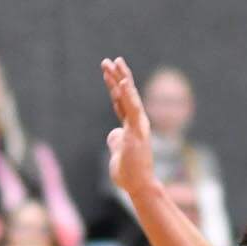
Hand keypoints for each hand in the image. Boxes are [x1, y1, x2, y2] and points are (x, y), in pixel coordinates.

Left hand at [101, 57, 157, 199]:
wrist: (138, 185)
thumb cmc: (129, 173)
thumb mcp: (117, 152)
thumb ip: (116, 140)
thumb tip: (113, 133)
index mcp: (131, 126)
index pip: (121, 101)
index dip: (114, 86)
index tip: (107, 71)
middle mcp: (136, 122)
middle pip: (125, 94)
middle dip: (118, 75)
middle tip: (109, 60)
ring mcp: (138, 125)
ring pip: (129, 97)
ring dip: (121, 78)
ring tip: (114, 62)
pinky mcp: (137, 131)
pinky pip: (132, 109)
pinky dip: (127, 94)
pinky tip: (122, 81)